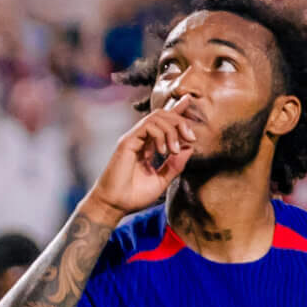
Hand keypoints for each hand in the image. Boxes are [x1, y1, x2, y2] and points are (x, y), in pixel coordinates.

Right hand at [86, 98, 203, 213]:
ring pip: (156, 117)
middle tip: (190, 138)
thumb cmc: (134, 195)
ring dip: (172, 130)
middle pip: (163, 115)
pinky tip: (163, 151)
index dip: (177, 110)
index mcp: (149, 145)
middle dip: (181, 121)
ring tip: (173, 150)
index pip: (164, 122)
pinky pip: (146, 126)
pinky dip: (160, 135)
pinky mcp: (127, 141)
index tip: (189, 101)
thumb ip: (175, 165)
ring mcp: (133, 138)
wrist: (115, 205)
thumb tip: (189, 147)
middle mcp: (141, 138)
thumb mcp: (162, 180)